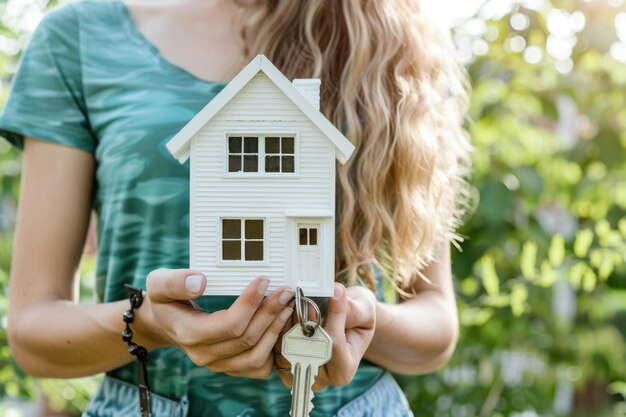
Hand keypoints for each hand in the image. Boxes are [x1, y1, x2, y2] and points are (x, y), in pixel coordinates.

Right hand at [142, 269, 293, 378]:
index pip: (229, 324)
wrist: (166, 322)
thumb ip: (176, 282)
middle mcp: (205, 355)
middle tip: (285, 290)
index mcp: (189, 334)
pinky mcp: (231, 367)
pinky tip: (279, 325)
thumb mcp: (160, 284)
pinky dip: (273, 349)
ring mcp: (219, 365)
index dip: (250, 303)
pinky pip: (259, 367)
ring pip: (256, 357)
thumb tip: (200, 282)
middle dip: (270, 313)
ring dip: (275, 331)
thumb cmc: (167, 300)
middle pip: (246, 339)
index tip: (263, 280)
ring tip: (286, 307)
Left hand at [274, 283, 376, 389]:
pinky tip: (282, 307)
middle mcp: (319, 379)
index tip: (331, 293)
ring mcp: (298, 373)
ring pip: (285, 346)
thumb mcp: (364, 311)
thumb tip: (336, 292)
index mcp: (343, 370)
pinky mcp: (281, 364)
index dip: (330, 318)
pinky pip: (274, 344)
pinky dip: (276, 325)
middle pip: (305, 347)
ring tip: (292, 298)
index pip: (333, 344)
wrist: (345, 324)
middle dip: (302, 318)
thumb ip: (352, 307)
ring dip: (286, 320)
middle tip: (304, 294)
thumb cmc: (357, 317)